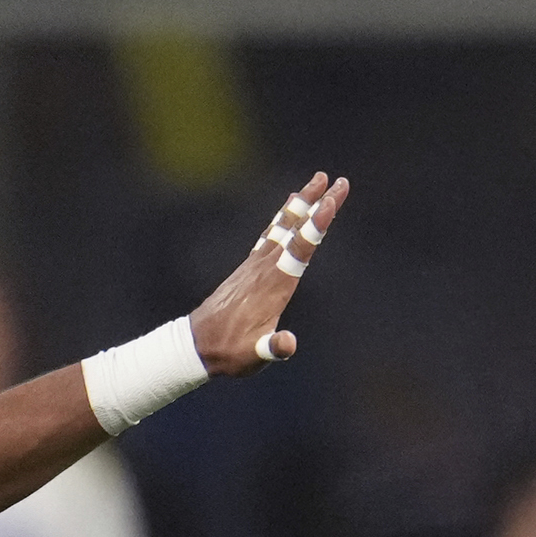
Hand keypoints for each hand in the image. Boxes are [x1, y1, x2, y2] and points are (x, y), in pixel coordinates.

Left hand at [190, 173, 347, 374]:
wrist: (197, 345)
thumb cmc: (231, 353)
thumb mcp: (255, 356)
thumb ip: (273, 348)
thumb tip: (288, 343)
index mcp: (273, 286)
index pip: (300, 248)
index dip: (317, 224)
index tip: (331, 200)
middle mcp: (265, 268)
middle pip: (295, 228)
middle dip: (317, 203)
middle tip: (338, 180)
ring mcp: (256, 264)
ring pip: (283, 225)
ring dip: (302, 203)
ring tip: (318, 180)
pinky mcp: (250, 266)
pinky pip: (272, 233)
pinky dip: (285, 216)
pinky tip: (290, 207)